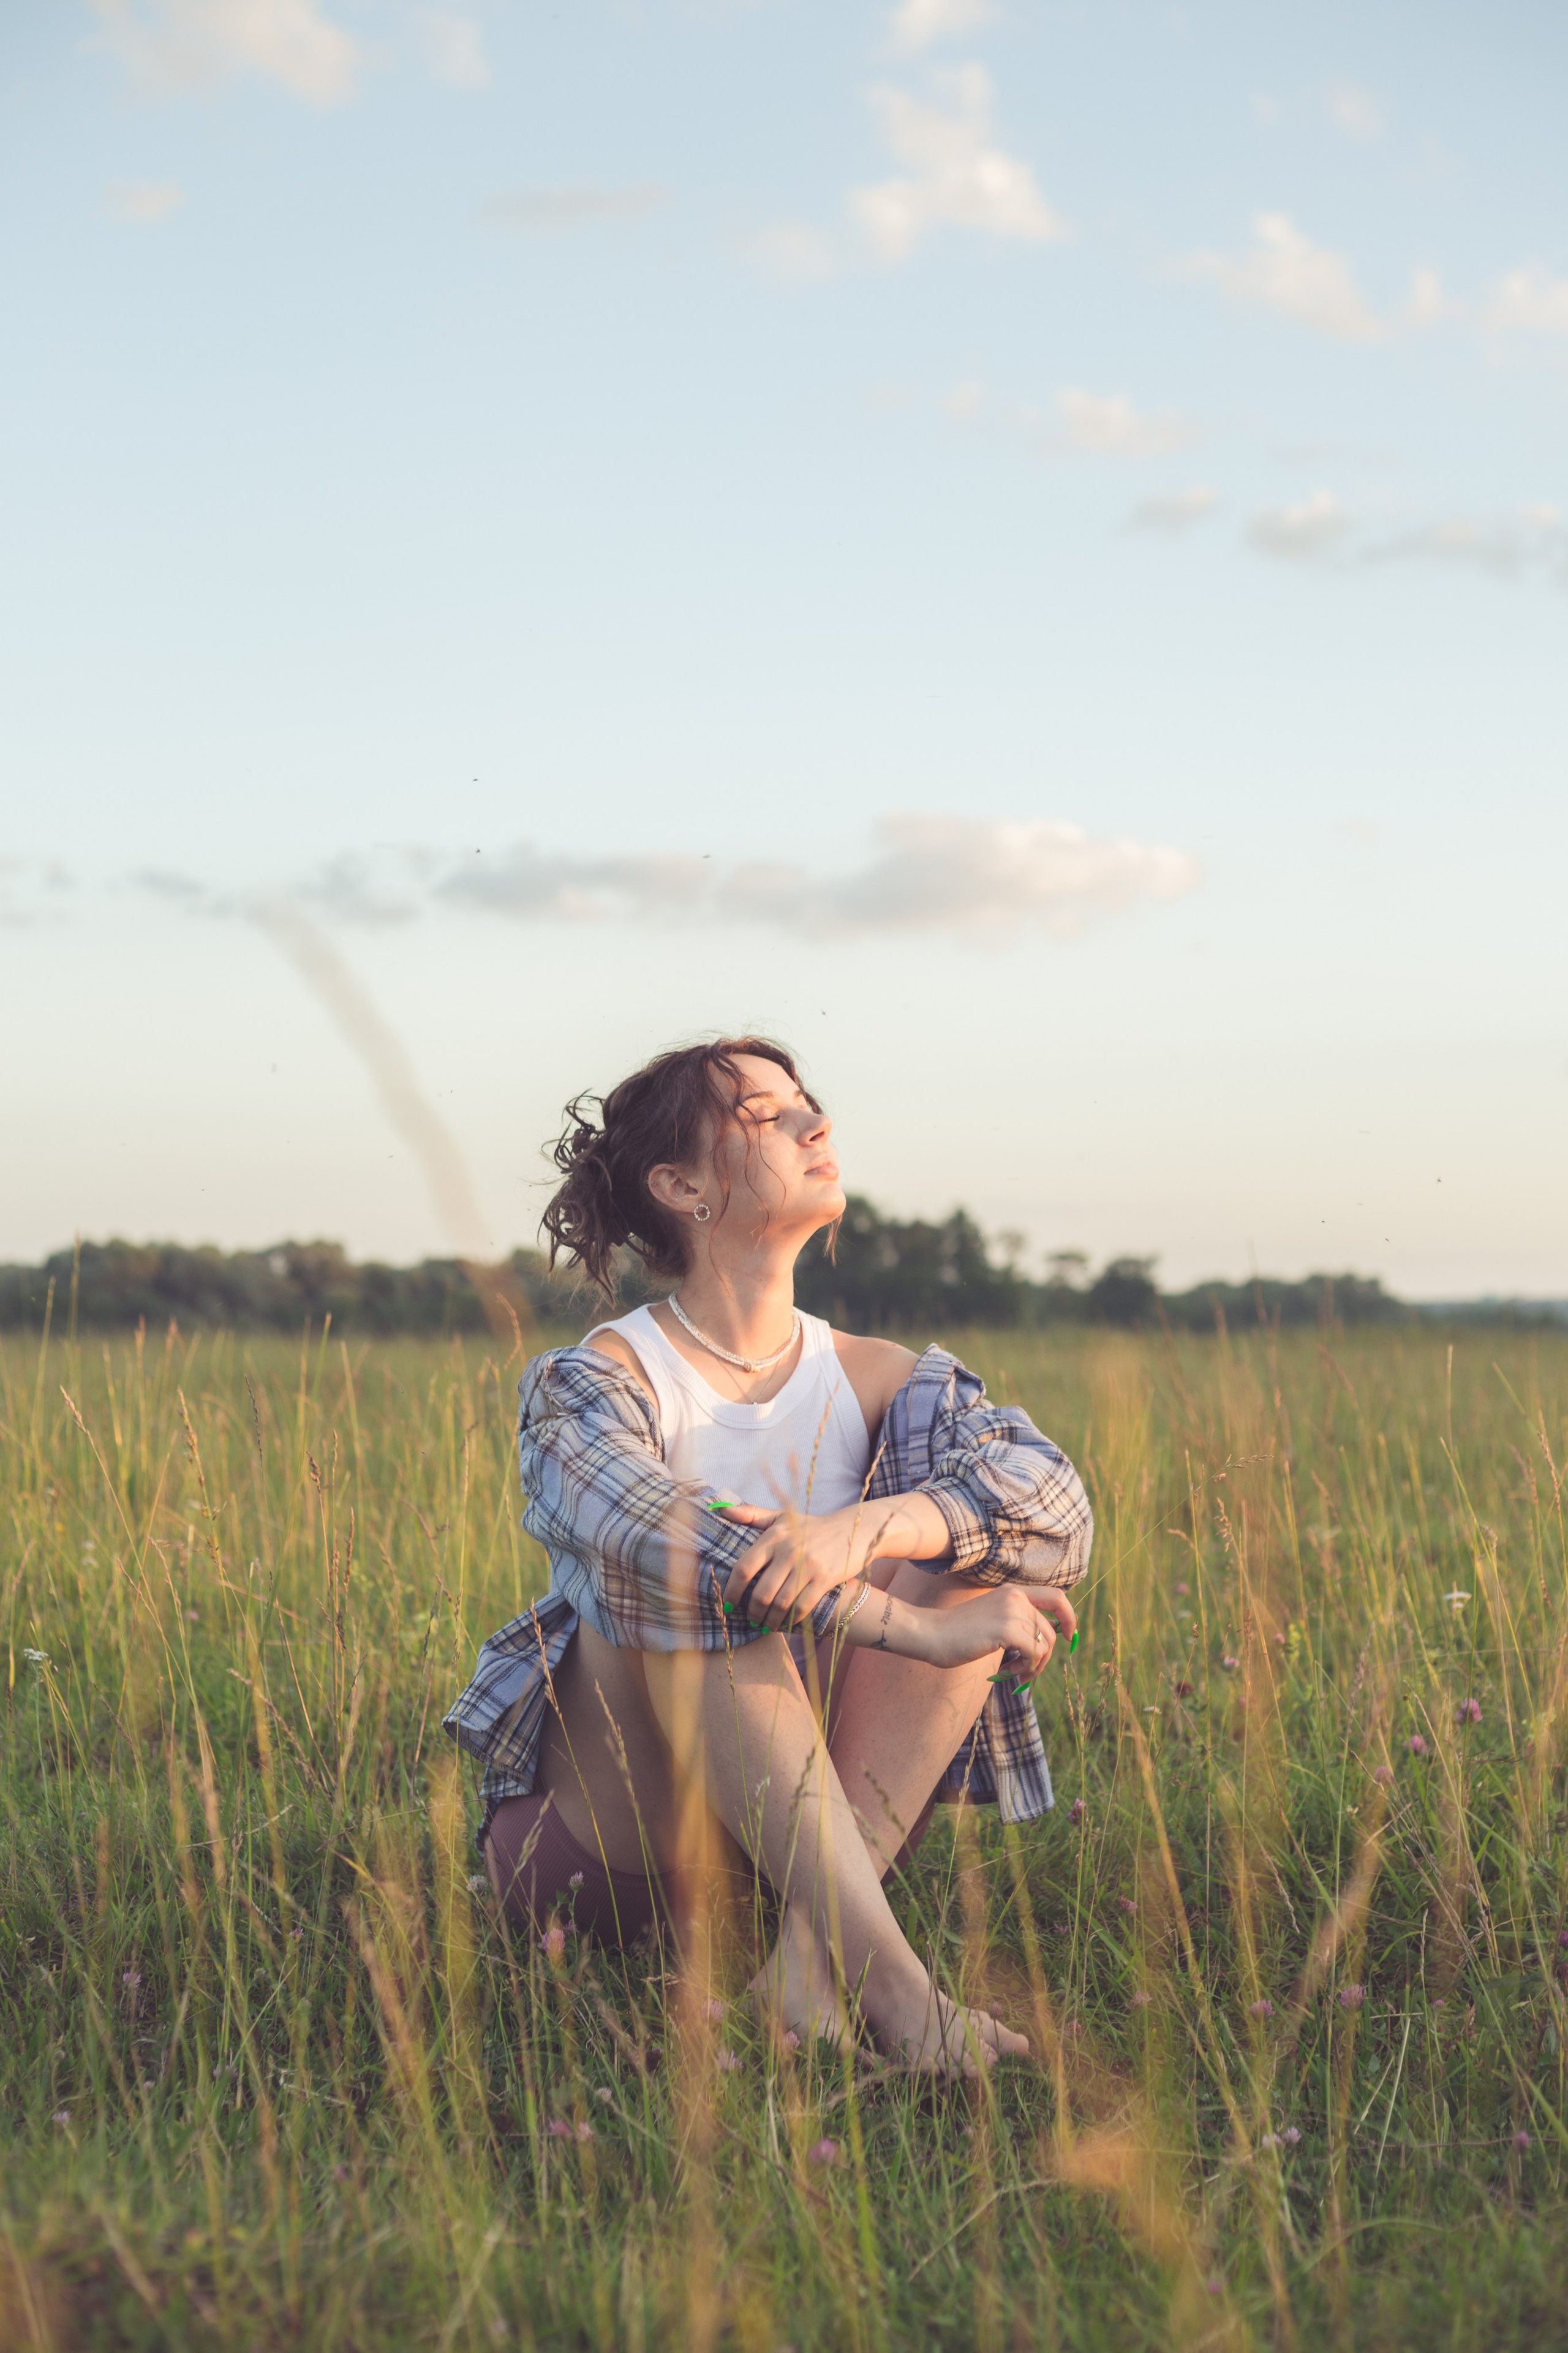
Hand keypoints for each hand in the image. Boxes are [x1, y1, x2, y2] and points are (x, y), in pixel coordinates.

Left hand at [716, 1501, 903, 1631]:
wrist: (853, 1529)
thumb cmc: (811, 1526)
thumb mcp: (781, 1516)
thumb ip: (750, 1514)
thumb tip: (718, 1508)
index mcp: (774, 1537)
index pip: (744, 1568)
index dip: (732, 1590)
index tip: (728, 1604)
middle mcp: (789, 1551)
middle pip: (761, 1592)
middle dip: (752, 1611)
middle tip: (749, 1618)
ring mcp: (808, 1566)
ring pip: (780, 1603)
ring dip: (769, 1620)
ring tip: (765, 1624)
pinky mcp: (825, 1579)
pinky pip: (802, 1608)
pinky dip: (790, 1621)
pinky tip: (785, 1624)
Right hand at [919, 1587, 1078, 1683]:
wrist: (930, 1633)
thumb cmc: (957, 1633)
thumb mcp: (992, 1618)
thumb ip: (1015, 1621)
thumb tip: (1043, 1644)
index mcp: (1013, 1591)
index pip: (1057, 1597)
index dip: (1069, 1617)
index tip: (1069, 1637)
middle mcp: (1016, 1597)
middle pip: (1051, 1632)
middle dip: (1044, 1658)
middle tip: (1026, 1673)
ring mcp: (1012, 1611)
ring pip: (1044, 1645)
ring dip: (1033, 1666)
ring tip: (1013, 1673)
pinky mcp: (1006, 1629)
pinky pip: (1034, 1654)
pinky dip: (1025, 1669)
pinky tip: (1007, 1673)